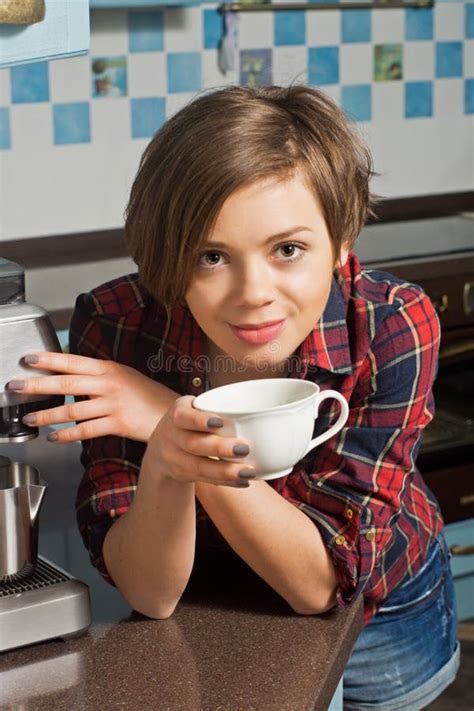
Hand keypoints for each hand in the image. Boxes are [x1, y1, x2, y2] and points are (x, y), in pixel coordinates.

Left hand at [8, 352, 179, 443]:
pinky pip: (87, 430)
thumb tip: (71, 375)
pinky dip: (68, 434)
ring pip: (73, 409)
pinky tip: (54, 437)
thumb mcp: (124, 377)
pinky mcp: (119, 423)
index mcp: (109, 369)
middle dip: (37, 385)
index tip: (29, 359)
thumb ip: (99, 376)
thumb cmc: (148, 396)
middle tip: (15, 386)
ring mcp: (114, 404)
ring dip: (47, 415)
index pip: (73, 361)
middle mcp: (109, 384)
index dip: (49, 359)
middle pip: (67, 382)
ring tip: (29, 418)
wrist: (173, 413)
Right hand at [146, 396, 255, 488]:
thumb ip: (216, 409)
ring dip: (225, 471)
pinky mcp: (181, 474)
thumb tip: (262, 412)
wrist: (161, 447)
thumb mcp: (193, 409)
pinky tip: (242, 481)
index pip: (184, 416)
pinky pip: (204, 479)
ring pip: (198, 466)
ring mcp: (173, 457)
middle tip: (244, 448)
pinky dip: (225, 481)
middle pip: (193, 444)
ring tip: (249, 472)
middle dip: (219, 447)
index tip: (220, 422)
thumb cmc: (190, 422)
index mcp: (178, 413)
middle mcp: (171, 435)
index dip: (200, 420)